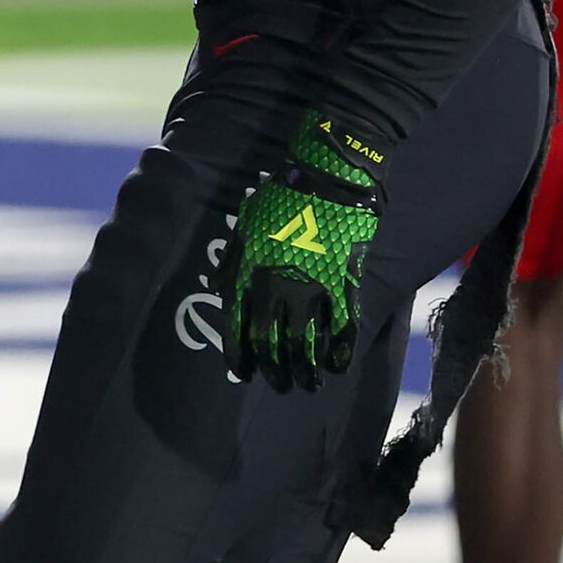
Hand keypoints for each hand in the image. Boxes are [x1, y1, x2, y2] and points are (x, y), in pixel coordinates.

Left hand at [223, 110, 388, 392]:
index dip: (239, 357)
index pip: (237, 329)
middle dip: (274, 371)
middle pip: (272, 345)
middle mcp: (277, 288)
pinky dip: (339, 355)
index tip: (244, 374)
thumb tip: (218, 290)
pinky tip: (335, 369)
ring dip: (306, 371)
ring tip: (306, 384)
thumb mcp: (244, 226)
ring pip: (307, 346)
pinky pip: (342, 331)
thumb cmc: (279, 198)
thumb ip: (233, 262)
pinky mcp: (344, 286)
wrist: (325, 178)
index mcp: (249, 274)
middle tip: (279, 384)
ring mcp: (312, 290)